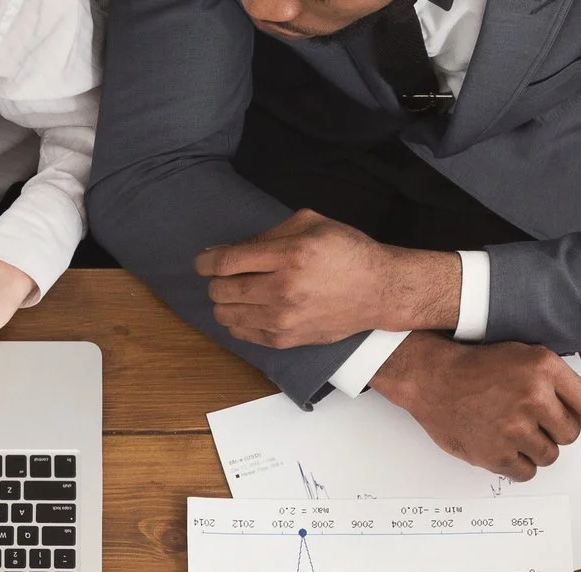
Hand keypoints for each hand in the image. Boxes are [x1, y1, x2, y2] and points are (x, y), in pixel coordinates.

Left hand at [195, 210, 453, 347]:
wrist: (378, 291)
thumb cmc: (346, 252)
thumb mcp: (311, 224)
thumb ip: (269, 233)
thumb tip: (228, 249)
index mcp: (290, 255)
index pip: (227, 262)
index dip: (206, 261)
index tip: (203, 261)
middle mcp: (283, 290)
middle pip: (222, 289)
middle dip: (215, 281)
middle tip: (225, 275)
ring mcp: (283, 319)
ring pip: (226, 314)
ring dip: (224, 302)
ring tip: (237, 293)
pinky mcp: (286, 339)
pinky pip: (241, 334)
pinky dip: (236, 321)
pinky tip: (247, 310)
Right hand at [370, 336, 580, 480]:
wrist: (432, 378)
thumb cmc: (477, 368)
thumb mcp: (523, 357)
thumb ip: (554, 382)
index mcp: (545, 369)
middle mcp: (533, 397)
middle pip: (568, 435)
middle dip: (554, 433)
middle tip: (529, 423)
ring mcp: (514, 428)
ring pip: (549, 456)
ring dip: (535, 450)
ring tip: (511, 433)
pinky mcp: (496, 453)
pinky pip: (526, 472)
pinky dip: (518, 465)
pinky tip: (502, 448)